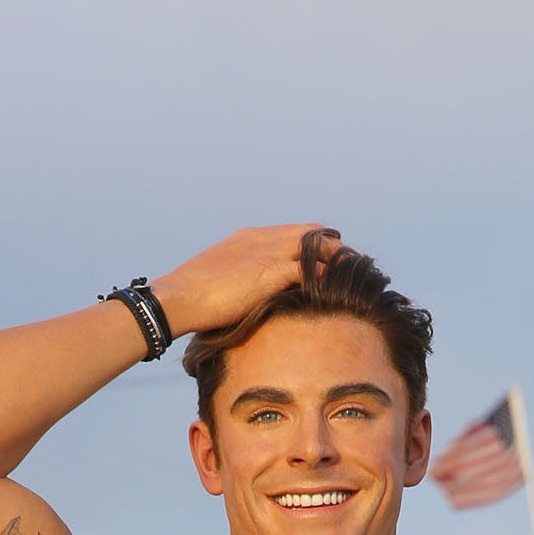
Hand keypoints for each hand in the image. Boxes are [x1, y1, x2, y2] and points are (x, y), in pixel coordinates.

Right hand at [151, 225, 343, 339]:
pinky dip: (328, 276)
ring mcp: (268, 252)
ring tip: (357, 277)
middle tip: (353, 268)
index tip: (330, 260)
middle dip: (335, 248)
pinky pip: (312, 268)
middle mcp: (262, 238)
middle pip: (313, 233)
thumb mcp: (218, 281)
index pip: (294, 233)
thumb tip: (243, 301)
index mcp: (249, 238)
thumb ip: (238, 282)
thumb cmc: (190, 299)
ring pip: (317, 246)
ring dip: (339, 260)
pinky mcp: (271, 271)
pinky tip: (341, 291)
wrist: (177, 298)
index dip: (315, 245)